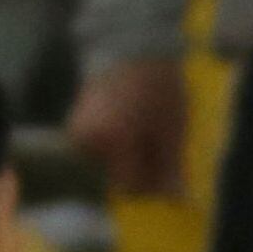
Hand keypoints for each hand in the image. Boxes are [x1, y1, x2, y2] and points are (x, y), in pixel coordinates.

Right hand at [68, 59, 190, 200]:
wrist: (131, 48)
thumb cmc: (159, 87)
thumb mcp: (173, 129)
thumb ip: (171, 168)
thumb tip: (178, 203)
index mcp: (112, 141)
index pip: (130, 186)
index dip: (153, 179)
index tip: (166, 158)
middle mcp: (86, 142)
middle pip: (116, 179)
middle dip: (140, 168)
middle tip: (156, 140)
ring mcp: (76, 134)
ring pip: (107, 167)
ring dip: (128, 159)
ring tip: (143, 129)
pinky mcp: (74, 128)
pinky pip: (99, 154)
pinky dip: (116, 147)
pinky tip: (128, 126)